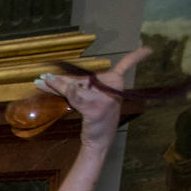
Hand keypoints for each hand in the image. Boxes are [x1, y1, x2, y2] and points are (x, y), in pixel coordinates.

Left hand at [35, 47, 150, 149]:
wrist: (98, 141)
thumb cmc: (95, 119)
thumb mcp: (91, 98)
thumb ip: (78, 86)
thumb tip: (51, 77)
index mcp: (118, 82)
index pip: (126, 64)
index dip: (137, 56)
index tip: (149, 48)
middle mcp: (115, 86)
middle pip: (84, 77)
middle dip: (63, 80)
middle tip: (41, 79)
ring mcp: (107, 97)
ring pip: (76, 85)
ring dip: (56, 86)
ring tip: (41, 82)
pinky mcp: (96, 107)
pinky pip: (75, 95)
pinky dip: (62, 90)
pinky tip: (49, 83)